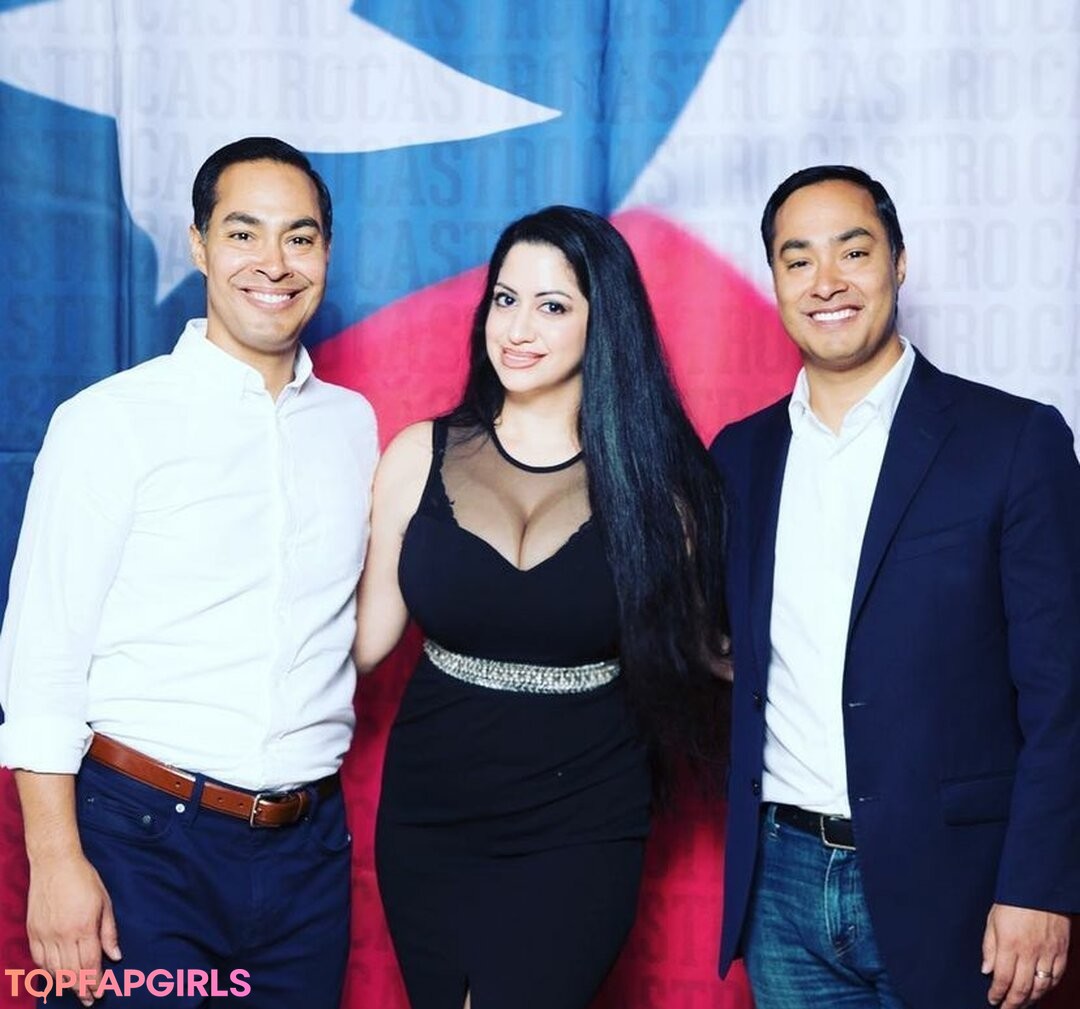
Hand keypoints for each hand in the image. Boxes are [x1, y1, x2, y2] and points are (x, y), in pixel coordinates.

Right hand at [26, 852, 120, 1006]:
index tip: (99, 992)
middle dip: (81, 989)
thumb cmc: (84, 879)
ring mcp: (45, 934)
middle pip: (72, 971)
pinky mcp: (33, 931)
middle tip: (88, 1000)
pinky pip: (39, 959)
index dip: (95, 982)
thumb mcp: (104, 902)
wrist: (55, 863)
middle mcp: (63, 934)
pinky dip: (47, 972)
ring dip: (65, 984)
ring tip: (75, 992)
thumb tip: (116, 956)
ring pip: (54, 969)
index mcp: (84, 926)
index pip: (90, 963)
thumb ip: (109, 931)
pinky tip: (55, 977)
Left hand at [982, 903, 1068, 1006]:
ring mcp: (1047, 953)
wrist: (1039, 887)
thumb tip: (986, 970)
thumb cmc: (1012, 900)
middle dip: (1012, 1003)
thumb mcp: (992, 920)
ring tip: (1021, 1004)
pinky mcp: (1061, 952)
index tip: (992, 1000)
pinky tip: (1040, 992)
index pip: (1002, 978)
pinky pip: (1056, 977)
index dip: (997, 993)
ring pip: (1040, 987)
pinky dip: (1048, 988)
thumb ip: (989, 947)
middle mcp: (1029, 952)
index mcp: (1009, 944)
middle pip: (1022, 988)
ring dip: (1030, 999)